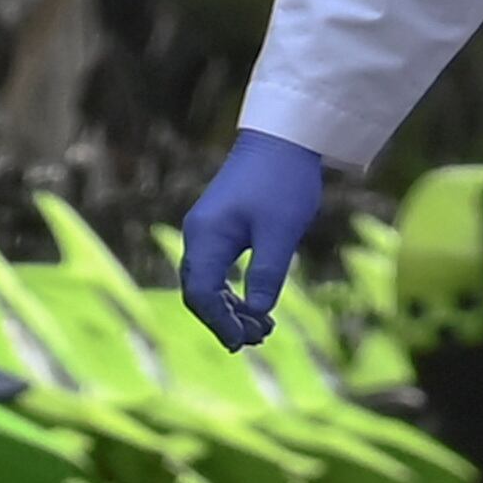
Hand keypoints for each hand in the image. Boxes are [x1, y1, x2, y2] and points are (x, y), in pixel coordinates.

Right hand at [176, 130, 330, 350]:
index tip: (243, 343)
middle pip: (199, 292)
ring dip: (230, 308)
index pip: (201, 294)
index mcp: (206, 237)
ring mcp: (207, 229)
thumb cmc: (283, 181)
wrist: (283, 138)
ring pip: (207, 281)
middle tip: (258, 340)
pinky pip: (216, 268)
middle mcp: (198, 235)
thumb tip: (255, 313)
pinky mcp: (220, 225)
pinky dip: (232, 290)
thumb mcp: (280, 232)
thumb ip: (266, 273)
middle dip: (224, 320)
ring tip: (262, 329)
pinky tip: (253, 305)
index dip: (220, 323)